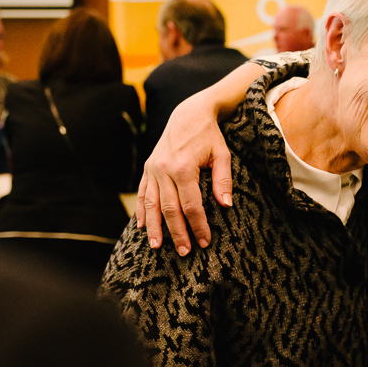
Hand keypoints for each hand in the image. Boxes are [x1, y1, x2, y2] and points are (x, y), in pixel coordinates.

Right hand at [135, 62, 263, 253]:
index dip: (198, 225)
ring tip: (157, 248)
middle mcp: (163, 169)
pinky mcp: (147, 168)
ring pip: (151, 204)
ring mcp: (152, 169)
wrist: (188, 114)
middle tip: (185, 252)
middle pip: (169, 209)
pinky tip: (142, 227)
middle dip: (177, 233)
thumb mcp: (222, 154)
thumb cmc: (209, 136)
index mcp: (183, 167)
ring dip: (154, 228)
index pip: (191, 205)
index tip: (205, 242)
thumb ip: (223, 180)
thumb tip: (226, 205)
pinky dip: (141, 211)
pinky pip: (141, 194)